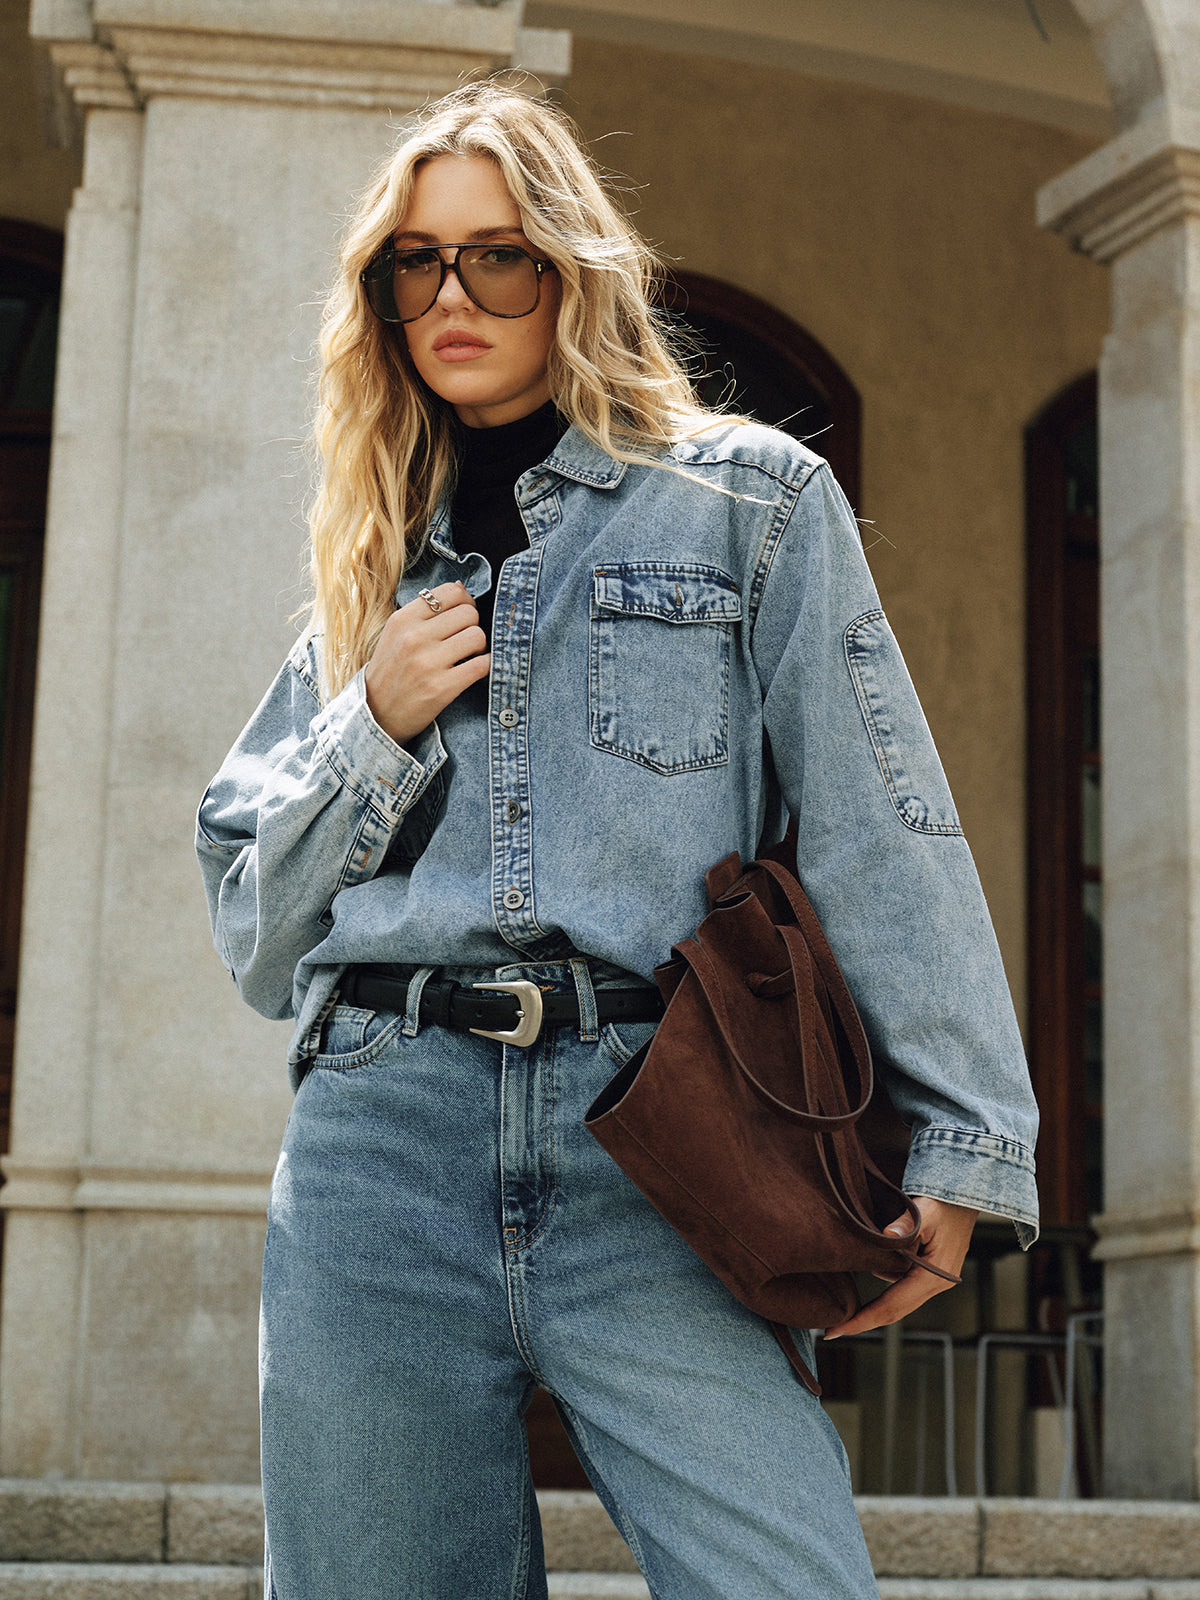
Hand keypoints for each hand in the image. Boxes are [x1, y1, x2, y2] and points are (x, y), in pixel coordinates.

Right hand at [364, 580, 490, 745]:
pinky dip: (484, 666)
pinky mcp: (442, 688)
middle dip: (473, 626)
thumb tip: (461, 587)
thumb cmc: (391, 672)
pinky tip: (473, 670)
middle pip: (469, 613)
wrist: (376, 715)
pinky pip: (482, 665)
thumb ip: (425, 611)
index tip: (463, 615)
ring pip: (478, 636)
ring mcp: (428, 663)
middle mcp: (414, 638)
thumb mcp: (396, 634)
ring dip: (480, 647)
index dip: (465, 601)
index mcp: (403, 620)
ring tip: (468, 656)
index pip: (450, 592)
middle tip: (464, 640)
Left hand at [822, 1195, 977, 1338]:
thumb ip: (905, 1224)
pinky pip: (902, 1281)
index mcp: (934, 1276)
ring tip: (854, 1270)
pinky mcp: (930, 1273)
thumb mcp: (925, 1210)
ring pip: (896, 1295)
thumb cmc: (946, 1203)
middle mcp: (936, 1283)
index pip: (893, 1305)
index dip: (864, 1320)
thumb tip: (887, 1236)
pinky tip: (876, 1257)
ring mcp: (934, 1280)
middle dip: (864, 1320)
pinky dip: (886, 1274)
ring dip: (875, 1291)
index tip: (837, 1330)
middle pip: (894, 1309)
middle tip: (831, 1330)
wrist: (965, 1197)